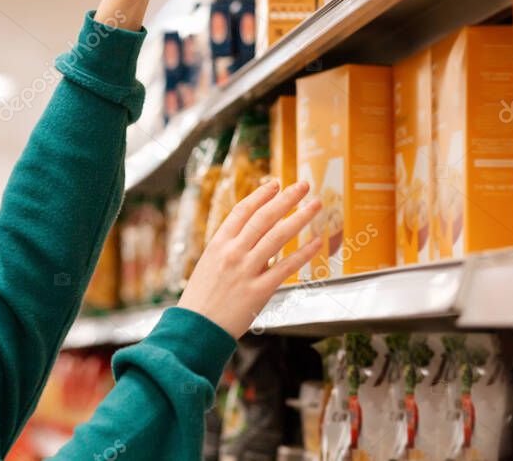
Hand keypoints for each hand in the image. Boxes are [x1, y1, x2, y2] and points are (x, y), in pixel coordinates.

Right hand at [177, 180, 322, 338]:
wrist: (196, 327)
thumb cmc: (202, 297)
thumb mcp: (210, 264)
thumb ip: (232, 249)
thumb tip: (258, 237)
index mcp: (218, 244)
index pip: (242, 211)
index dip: (261, 195)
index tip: (275, 184)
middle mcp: (232, 253)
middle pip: (264, 218)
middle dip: (286, 199)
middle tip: (303, 185)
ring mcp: (246, 271)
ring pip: (278, 237)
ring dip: (299, 218)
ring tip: (315, 206)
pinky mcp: (259, 291)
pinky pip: (286, 268)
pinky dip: (304, 254)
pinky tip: (316, 242)